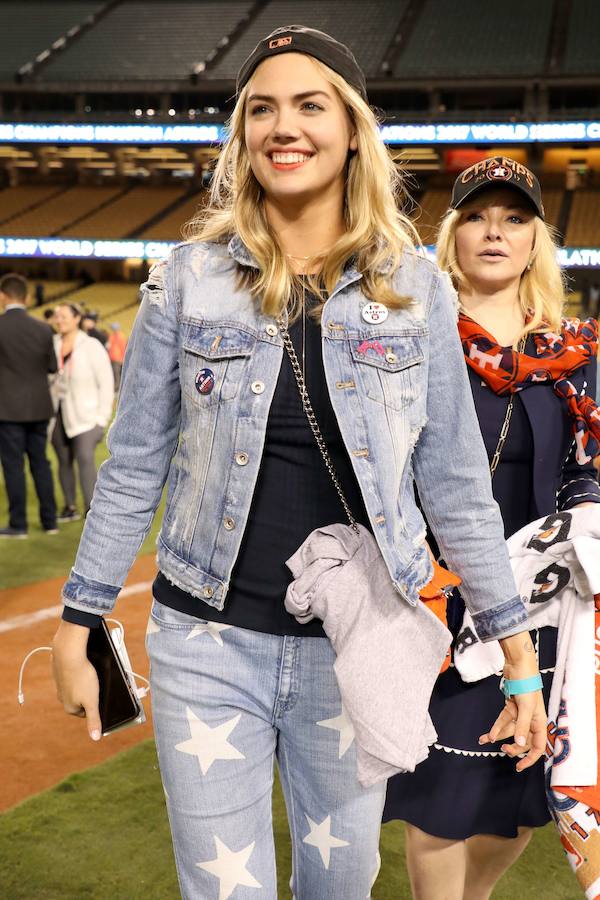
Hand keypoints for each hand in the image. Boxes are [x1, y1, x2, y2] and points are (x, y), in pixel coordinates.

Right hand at [52, 620, 101, 740]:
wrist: (68, 653)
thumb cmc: (82, 678)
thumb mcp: (92, 701)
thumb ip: (94, 719)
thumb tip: (95, 738)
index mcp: (69, 708)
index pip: (86, 712)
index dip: (96, 705)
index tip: (101, 697)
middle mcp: (62, 698)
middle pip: (81, 699)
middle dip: (91, 693)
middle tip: (98, 684)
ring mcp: (59, 684)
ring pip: (77, 686)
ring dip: (85, 682)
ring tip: (93, 674)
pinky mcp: (59, 671)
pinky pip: (72, 674)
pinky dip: (79, 671)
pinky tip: (85, 666)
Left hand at [479, 631, 546, 770]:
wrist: (518, 666)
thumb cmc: (527, 686)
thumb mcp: (526, 708)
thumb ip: (522, 727)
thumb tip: (520, 744)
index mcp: (540, 723)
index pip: (538, 747)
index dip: (529, 759)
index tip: (518, 767)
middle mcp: (531, 721)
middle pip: (522, 741)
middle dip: (512, 747)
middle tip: (503, 750)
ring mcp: (520, 715)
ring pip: (510, 731)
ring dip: (498, 736)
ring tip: (484, 740)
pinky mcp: (510, 708)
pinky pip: (503, 722)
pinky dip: (495, 727)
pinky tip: (487, 734)